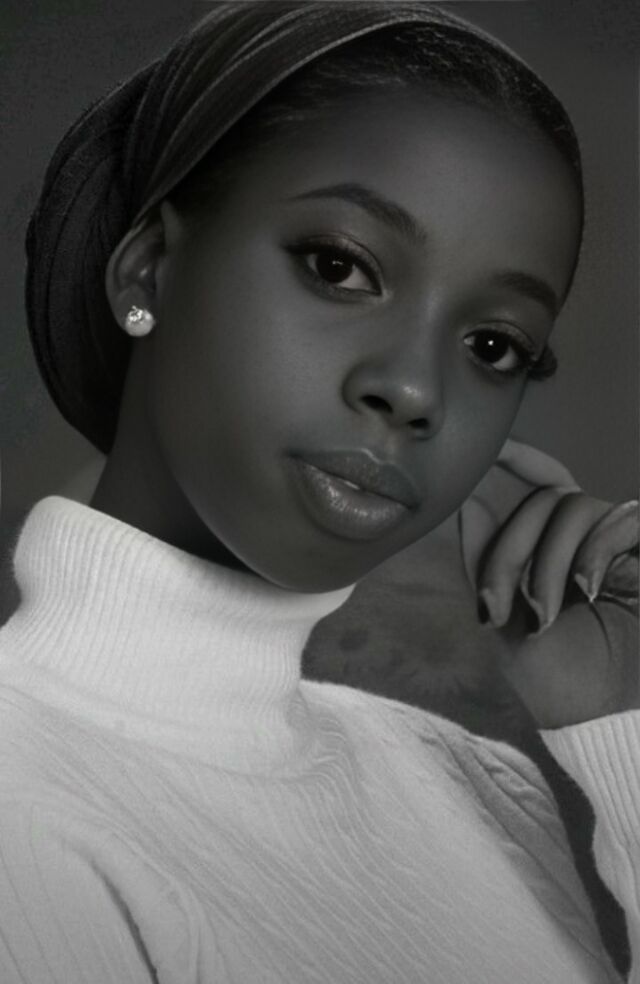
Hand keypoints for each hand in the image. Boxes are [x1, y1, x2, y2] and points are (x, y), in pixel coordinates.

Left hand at [461, 440, 638, 728]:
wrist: (601, 717)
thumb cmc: (556, 677)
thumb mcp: (505, 619)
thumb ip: (489, 561)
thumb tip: (466, 502)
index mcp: (546, 550)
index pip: (533, 488)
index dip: (516, 459)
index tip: (489, 446)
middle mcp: (583, 540)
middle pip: (539, 499)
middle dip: (508, 550)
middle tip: (500, 606)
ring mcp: (617, 545)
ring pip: (572, 507)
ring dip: (547, 563)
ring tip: (544, 616)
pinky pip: (621, 519)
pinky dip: (595, 552)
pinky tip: (589, 590)